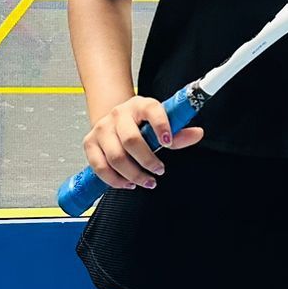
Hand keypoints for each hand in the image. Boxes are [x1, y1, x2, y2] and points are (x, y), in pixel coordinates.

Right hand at [83, 95, 203, 189]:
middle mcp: (118, 114)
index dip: (161, 126)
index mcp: (140, 105)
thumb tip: (197, 134)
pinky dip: (114, 180)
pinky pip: (99, 166)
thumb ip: (178, 132)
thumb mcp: (160, 123)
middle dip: (147, 160)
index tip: (168, 143)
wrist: (114, 119)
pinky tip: (127, 183)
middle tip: (159, 170)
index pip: (152, 111)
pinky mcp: (90, 143)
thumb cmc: (140, 123)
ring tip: (147, 181)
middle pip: (131, 140)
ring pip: (115, 156)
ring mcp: (102, 128)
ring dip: (133, 174)